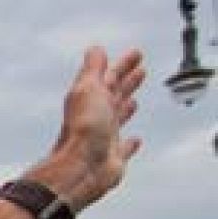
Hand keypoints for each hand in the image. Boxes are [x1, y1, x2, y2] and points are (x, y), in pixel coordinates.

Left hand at [39, 47, 145, 209]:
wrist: (80, 169)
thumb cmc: (83, 130)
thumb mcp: (88, 90)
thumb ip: (92, 70)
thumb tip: (95, 49)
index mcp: (90, 100)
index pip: (109, 77)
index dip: (122, 65)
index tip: (136, 54)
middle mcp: (96, 118)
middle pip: (114, 96)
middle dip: (126, 82)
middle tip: (139, 69)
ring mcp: (104, 139)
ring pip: (117, 119)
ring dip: (125, 108)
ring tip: (133, 100)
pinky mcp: (112, 159)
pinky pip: (123, 149)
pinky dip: (129, 144)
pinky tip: (135, 141)